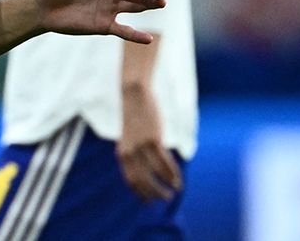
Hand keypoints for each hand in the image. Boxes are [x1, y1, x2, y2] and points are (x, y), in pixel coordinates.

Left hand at [117, 85, 181, 200]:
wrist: (135, 96)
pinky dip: (172, 174)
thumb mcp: (130, 138)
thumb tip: (145, 169)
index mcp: (121, 153)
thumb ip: (133, 152)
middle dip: (154, 193)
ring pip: (154, 174)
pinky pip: (164, 163)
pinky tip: (177, 180)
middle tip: (165, 199)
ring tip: (175, 190)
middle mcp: (129, 153)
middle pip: (142, 181)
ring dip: (166, 185)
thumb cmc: (134, 118)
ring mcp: (140, 147)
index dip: (140, 193)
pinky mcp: (153, 140)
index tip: (149, 202)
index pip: (130, 180)